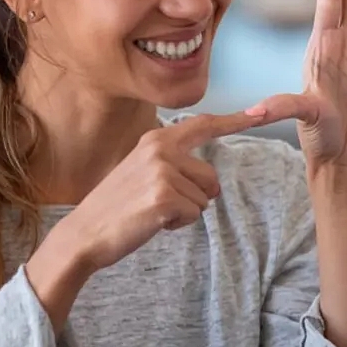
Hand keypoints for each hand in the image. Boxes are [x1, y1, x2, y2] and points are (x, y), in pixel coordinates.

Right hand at [56, 112, 260, 271]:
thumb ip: (174, 164)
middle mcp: (161, 149)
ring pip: (204, 199)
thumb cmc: (118, 206)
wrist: (85, 233)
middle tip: (157, 203)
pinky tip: (152, 222)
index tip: (261, 112)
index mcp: (156, 139)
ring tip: (151, 211)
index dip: (234, 121)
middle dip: (195, 197)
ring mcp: (163, 171)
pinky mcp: (165, 196)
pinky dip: (177, 224)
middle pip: (211, 177)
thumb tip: (211, 181)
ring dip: (184, 212)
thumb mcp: (142, 171)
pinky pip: (194, 214)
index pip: (203, 126)